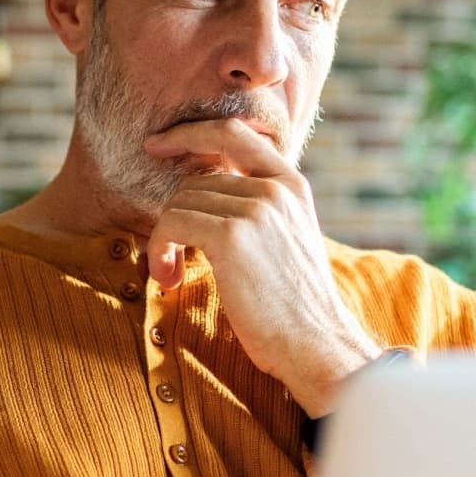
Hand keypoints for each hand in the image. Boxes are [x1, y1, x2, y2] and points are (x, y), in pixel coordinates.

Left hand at [143, 118, 378, 415]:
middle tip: (172, 258)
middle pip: (195, 179)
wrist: (317, 344)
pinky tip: (169, 279)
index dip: (190, 132)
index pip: (233, 132)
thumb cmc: (296, 307)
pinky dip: (158, 251)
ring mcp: (255, 208)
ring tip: (174, 274)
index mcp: (292, 184)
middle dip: (175, 216)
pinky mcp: (231, 236)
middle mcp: (275, 188)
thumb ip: (259, 209)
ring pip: (179, 202)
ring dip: (164, 240)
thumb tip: (205, 191)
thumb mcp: (288, 240)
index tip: (159, 144)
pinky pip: (170, 225)